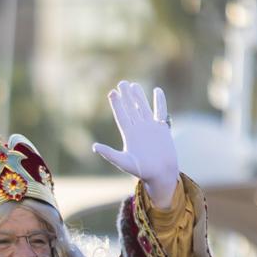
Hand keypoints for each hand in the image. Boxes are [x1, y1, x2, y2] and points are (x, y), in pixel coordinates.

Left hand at [92, 80, 179, 207]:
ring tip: (133, 85)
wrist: (160, 173)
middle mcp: (138, 128)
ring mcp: (150, 127)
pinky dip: (160, 102)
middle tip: (122, 83)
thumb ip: (110, 154)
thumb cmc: (141, 170)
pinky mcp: (162, 128)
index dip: (117, 104)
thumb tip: (94, 147)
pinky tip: (157, 91)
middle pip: (131, 108)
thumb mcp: (123, 162)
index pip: (121, 115)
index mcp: (128, 135)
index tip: (112, 92)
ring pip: (143, 108)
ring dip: (139, 97)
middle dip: (126, 96)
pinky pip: (161, 111)